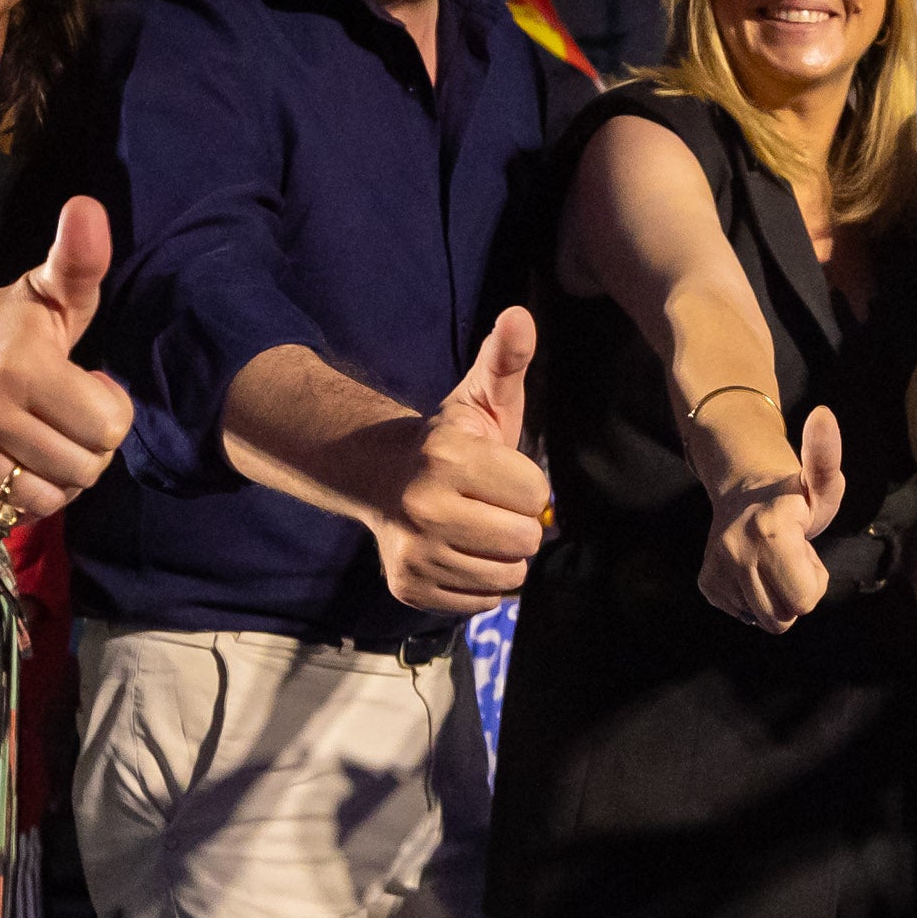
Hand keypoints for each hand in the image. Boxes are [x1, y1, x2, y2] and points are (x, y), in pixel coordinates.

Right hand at [0, 195, 139, 525]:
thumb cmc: (2, 317)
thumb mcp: (48, 288)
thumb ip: (80, 259)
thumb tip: (88, 207)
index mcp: (20, 366)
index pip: (108, 429)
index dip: (111, 412)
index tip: (90, 387)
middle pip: (82, 470)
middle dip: (88, 449)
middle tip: (68, 419)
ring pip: (43, 499)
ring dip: (56, 479)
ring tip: (44, 442)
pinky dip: (16, 499)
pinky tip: (13, 460)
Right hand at [374, 306, 553, 613]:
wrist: (382, 477)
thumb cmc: (450, 441)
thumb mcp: (480, 396)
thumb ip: (506, 358)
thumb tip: (520, 315)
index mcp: (448, 457)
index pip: (535, 495)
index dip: (527, 485)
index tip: (502, 475)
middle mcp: (424, 507)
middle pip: (523, 540)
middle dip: (518, 523)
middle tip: (492, 505)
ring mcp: (414, 553)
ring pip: (507, 577)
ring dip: (503, 557)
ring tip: (478, 529)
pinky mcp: (409, 588)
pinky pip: (482, 602)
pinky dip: (481, 583)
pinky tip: (460, 553)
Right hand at [703, 403, 842, 632]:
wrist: (742, 489)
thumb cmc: (793, 494)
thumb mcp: (820, 482)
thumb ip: (826, 457)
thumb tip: (824, 414)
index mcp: (771, 531)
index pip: (804, 601)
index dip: (813, 582)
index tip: (805, 552)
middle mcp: (737, 552)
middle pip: (781, 618)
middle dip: (794, 595)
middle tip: (791, 560)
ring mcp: (717, 568)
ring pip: (761, 620)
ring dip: (774, 597)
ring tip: (773, 564)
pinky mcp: (706, 582)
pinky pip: (741, 613)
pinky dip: (751, 598)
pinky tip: (753, 568)